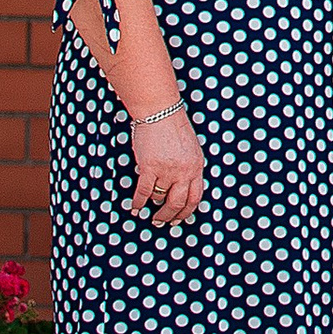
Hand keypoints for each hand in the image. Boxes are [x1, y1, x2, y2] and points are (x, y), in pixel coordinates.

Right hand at [128, 109, 204, 227]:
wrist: (160, 111)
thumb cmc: (173, 126)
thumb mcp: (190, 148)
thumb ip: (188, 167)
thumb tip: (179, 185)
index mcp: (197, 166)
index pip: (196, 196)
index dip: (187, 211)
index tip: (181, 218)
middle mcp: (185, 171)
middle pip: (179, 202)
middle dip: (171, 216)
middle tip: (163, 222)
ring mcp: (168, 170)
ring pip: (161, 198)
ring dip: (156, 208)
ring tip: (150, 214)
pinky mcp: (150, 168)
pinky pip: (144, 192)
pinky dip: (139, 202)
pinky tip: (135, 207)